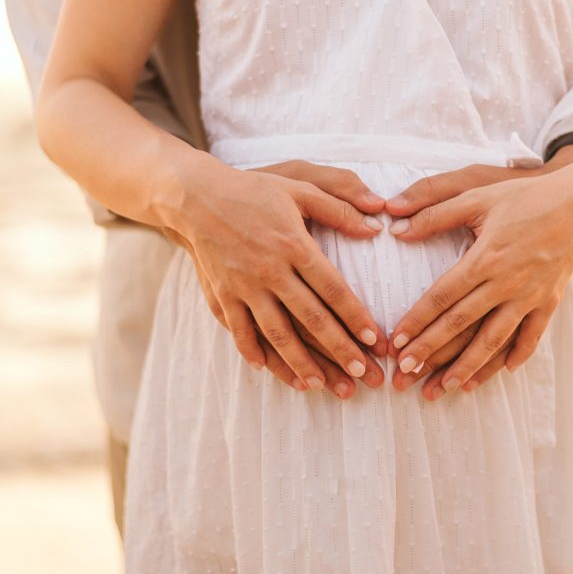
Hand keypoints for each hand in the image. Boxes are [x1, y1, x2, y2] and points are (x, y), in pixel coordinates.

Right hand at [168, 162, 386, 391]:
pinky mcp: (222, 294)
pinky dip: (253, 352)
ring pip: (276, 332)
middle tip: (362, 373)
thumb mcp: (299, 189)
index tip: (374, 339)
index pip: (332, 288)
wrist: (196, 196)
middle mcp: (270, 270)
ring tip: (320, 385)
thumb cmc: (255, 191)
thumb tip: (376, 226)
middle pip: (310, 317)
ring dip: (299, 362)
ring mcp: (244, 285)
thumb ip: (339, 208)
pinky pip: (239, 331)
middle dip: (338, 349)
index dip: (355, 316)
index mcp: (294, 244)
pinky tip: (268, 370)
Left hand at [385, 166, 572, 394]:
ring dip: (469, 365)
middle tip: (405, 373)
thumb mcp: (477, 196)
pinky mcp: (549, 301)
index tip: (395, 341)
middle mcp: (507, 282)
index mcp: (485, 258)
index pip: (443, 296)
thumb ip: (434, 213)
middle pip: (462, 323)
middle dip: (431, 351)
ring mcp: (530, 296)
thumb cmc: (524, 197)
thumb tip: (396, 228)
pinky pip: (532, 335)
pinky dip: (518, 355)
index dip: (417, 320)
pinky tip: (502, 373)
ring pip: (494, 339)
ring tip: (446, 387)